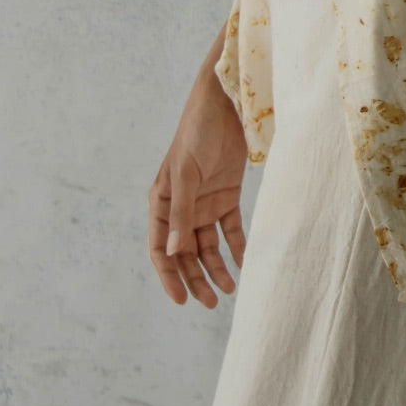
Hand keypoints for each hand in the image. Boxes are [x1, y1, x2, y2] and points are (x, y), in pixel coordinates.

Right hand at [149, 54, 248, 307]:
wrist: (225, 102)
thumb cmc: (197, 131)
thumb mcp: (186, 173)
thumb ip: (181, 213)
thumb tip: (173, 252)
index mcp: (161, 201)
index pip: (161, 248)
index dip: (169, 275)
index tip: (180, 299)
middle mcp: (180, 206)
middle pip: (185, 252)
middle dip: (195, 278)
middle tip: (210, 303)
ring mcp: (204, 201)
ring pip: (208, 245)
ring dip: (216, 268)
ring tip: (229, 290)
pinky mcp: (226, 194)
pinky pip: (230, 229)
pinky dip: (236, 247)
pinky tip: (244, 263)